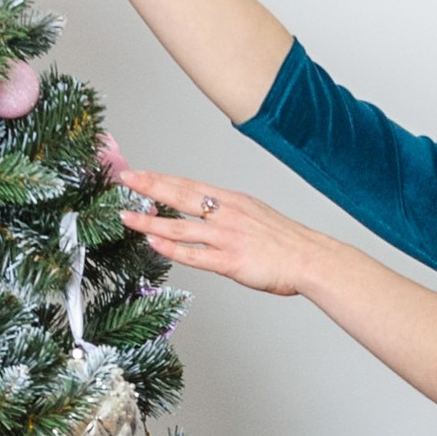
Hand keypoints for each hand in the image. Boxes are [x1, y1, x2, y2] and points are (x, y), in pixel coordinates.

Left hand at [119, 164, 325, 299]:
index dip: (161, 179)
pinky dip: (171, 248)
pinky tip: (153, 242)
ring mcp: (227, 237)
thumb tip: (208, 214)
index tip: (140, 174)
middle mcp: (226, 214)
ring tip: (125, 216)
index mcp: (233, 200)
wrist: (311, 259)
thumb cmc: (287, 242)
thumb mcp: (256, 215)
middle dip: (149, 187)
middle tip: (125, 179)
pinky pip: (194, 255)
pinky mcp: (230, 261)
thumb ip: (230, 214)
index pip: (189, 185)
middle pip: (180, 196)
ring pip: (180, 226)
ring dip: (149, 221)